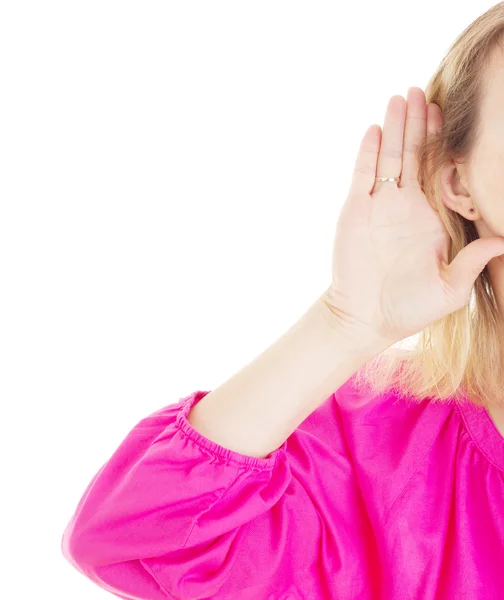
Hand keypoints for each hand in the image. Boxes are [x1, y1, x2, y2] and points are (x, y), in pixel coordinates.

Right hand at [321, 87, 503, 345]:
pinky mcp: (355, 211)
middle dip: (418, 122)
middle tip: (421, 90)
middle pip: (414, 154)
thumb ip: (473, 262)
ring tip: (400, 97)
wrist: (365, 317)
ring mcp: (379, 206)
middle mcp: (405, 205)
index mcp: (430, 217)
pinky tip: (375, 128)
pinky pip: (363, 175)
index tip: (447, 112)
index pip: (439, 170)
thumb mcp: (451, 289)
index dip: (442, 141)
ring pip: (389, 157)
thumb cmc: (409, 308)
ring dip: (395, 127)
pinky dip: (368, 152)